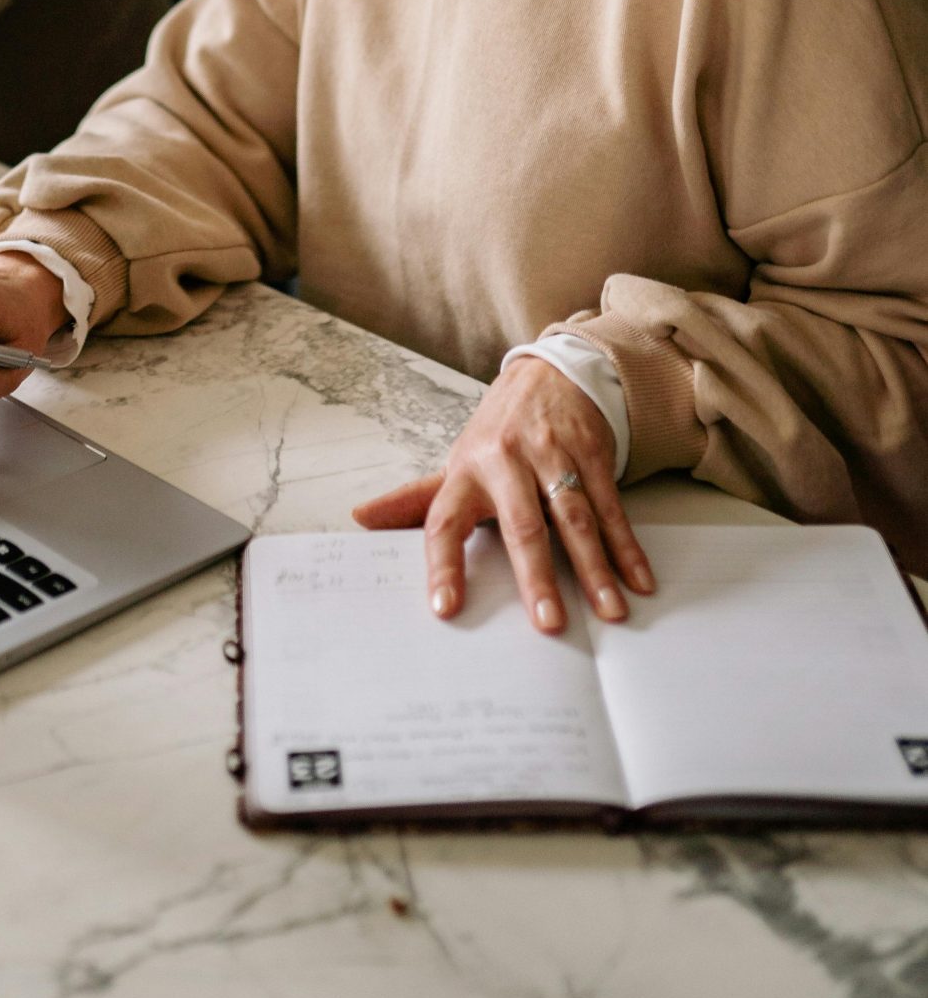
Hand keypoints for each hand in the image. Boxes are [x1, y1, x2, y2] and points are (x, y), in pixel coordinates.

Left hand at [352, 357, 654, 634]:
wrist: (547, 374)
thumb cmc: (496, 433)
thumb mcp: (455, 463)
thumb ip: (415, 499)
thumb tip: (360, 518)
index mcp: (465, 472)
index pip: (444, 521)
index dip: (442, 564)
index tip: (445, 608)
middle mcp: (506, 463)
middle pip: (521, 525)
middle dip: (535, 575)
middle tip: (548, 623)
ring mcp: (551, 456)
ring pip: (574, 518)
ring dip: (594, 568)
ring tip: (609, 611)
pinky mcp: (590, 453)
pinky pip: (610, 506)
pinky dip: (626, 546)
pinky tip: (637, 580)